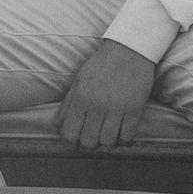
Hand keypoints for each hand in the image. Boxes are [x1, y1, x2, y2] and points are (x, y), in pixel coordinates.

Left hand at [53, 36, 157, 151]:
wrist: (129, 49)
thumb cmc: (101, 65)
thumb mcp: (79, 80)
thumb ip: (68, 104)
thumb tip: (58, 125)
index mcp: (80, 98)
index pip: (69, 134)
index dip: (70, 143)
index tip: (75, 143)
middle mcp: (97, 106)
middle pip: (89, 142)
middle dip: (89, 144)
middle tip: (93, 138)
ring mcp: (117, 108)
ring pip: (108, 142)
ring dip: (107, 142)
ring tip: (108, 135)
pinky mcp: (135, 109)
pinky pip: (127, 136)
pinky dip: (124, 140)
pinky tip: (122, 134)